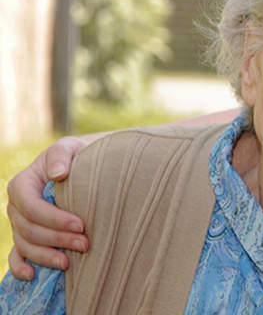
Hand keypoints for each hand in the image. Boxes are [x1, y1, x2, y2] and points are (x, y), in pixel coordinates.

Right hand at [6, 136, 89, 279]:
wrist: (82, 166)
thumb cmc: (76, 155)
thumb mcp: (70, 147)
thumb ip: (61, 155)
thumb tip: (58, 174)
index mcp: (22, 185)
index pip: (32, 208)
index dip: (54, 219)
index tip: (81, 224)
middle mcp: (16, 206)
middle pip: (30, 230)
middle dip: (57, 240)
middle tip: (86, 244)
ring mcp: (19, 223)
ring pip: (25, 245)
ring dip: (46, 256)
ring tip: (70, 261)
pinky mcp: (25, 236)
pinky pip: (16, 255)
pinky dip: (20, 267)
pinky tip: (33, 275)